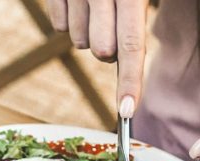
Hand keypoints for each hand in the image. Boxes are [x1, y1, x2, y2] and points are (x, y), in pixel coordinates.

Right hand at [45, 0, 147, 115]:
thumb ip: (140, 15)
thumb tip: (133, 55)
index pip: (132, 46)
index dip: (131, 81)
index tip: (127, 111)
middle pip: (103, 51)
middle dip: (110, 51)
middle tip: (116, 27)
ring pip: (80, 41)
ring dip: (89, 34)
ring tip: (97, 7)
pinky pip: (59, 25)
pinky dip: (69, 21)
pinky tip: (78, 4)